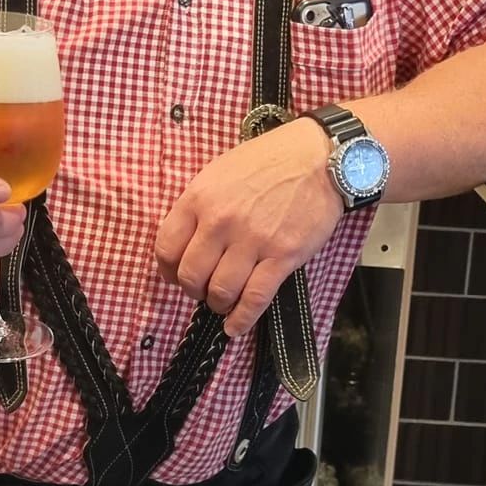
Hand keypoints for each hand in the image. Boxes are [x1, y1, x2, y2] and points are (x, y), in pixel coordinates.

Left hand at [155, 120, 342, 337]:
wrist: (320, 158)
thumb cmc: (270, 160)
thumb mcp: (220, 171)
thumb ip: (199, 204)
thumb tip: (186, 240)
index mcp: (200, 198)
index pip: (166, 248)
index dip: (167, 270)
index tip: (175, 276)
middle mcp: (220, 222)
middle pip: (190, 275)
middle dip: (193, 290)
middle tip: (202, 289)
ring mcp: (252, 241)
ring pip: (219, 292)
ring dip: (217, 304)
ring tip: (222, 303)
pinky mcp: (281, 257)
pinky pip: (254, 299)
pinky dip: (241, 319)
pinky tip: (235, 327)